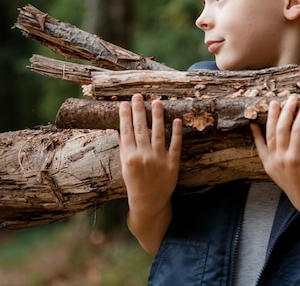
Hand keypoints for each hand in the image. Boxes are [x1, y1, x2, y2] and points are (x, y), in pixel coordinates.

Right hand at [119, 94, 181, 253]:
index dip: (125, 116)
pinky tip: (177, 120)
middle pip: (141, 129)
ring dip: (157, 117)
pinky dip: (176, 133)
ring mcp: (159, 160)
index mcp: (129, 157)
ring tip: (157, 102)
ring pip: (158, 134)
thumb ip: (125, 147)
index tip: (125, 102)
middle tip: (138, 96)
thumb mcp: (125, 166)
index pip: (126, 131)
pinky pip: (175, 146)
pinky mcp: (173, 165)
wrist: (148, 203)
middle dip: (139, 111)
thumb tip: (122, 127)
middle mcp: (143, 157)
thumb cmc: (135, 182)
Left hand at [250, 95, 299, 212]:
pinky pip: (260, 148)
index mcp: (297, 158)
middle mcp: (282, 159)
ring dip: (271, 118)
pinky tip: (253, 124)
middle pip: (282, 129)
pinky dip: (256, 136)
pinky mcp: (268, 165)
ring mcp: (273, 162)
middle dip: (287, 111)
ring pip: (270, 135)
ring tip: (274, 103)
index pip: (298, 130)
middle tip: (292, 98)